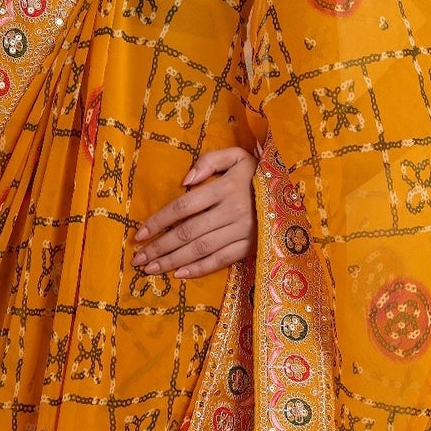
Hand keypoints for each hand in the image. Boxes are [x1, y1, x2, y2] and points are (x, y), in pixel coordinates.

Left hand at [133, 146, 257, 277]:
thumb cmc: (257, 173)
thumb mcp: (236, 157)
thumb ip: (209, 161)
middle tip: (138, 259)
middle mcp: (232, 211)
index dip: (158, 221)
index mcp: (225, 188)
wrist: (292, 190)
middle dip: (160, 247)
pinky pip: (221, 260)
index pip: (183, 207)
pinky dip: (200, 269)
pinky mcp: (250, 247)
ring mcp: (242, 231)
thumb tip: (184, 180)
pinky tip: (179, 274)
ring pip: (201, 249)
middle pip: (188, 232)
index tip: (139, 234)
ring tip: (151, 269)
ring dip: (173, 261)